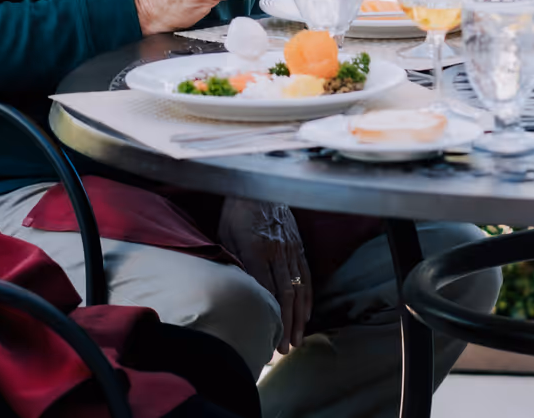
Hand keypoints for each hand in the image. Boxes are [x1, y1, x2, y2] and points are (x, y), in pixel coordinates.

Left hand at [217, 197, 310, 353]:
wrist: (260, 184)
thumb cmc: (236, 211)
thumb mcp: (226, 233)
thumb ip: (233, 261)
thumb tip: (237, 290)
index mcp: (256, 249)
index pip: (265, 289)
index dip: (268, 315)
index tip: (267, 337)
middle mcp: (277, 251)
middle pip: (285, 294)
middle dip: (286, 324)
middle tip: (285, 349)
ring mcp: (290, 249)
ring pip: (298, 288)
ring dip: (299, 317)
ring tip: (297, 339)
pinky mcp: (298, 246)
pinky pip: (306, 275)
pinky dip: (308, 297)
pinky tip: (306, 315)